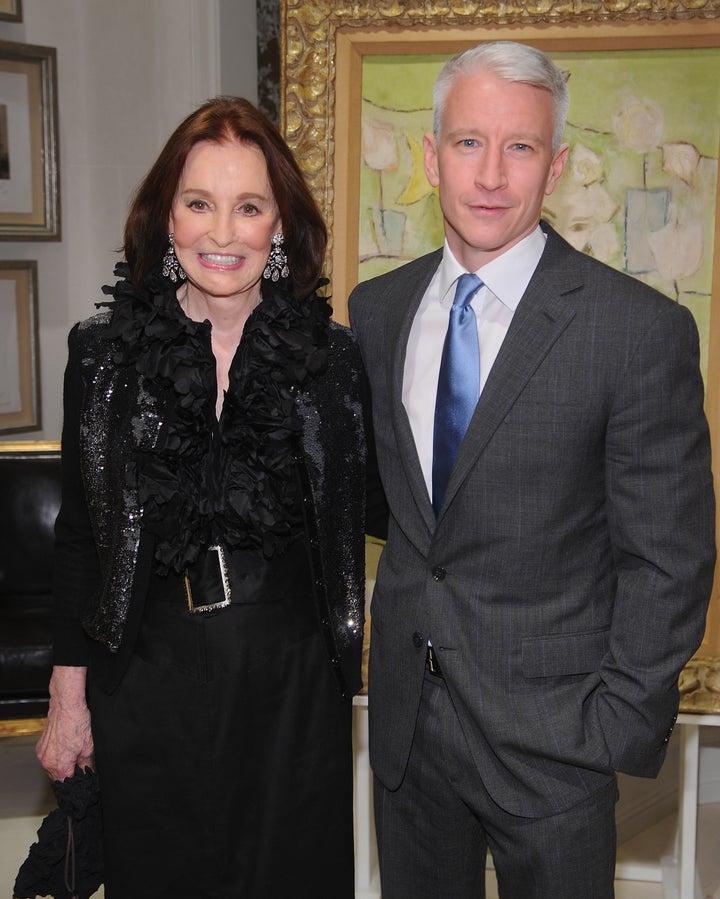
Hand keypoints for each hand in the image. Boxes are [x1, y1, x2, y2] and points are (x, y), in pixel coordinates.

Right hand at [36, 666, 93, 781]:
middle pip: (57, 777)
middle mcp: (48, 762)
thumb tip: (86, 771)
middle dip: (68, 773)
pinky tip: (64, 748)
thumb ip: (86, 764)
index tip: (80, 778)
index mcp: (60, 766)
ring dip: (60, 765)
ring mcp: (42, 754)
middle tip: (78, 766)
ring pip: (51, 768)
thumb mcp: (88, 747)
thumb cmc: (77, 722)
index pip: (67, 784)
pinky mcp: (40, 746)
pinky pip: (47, 758)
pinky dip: (55, 757)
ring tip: (71, 754)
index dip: (75, 781)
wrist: (66, 706)